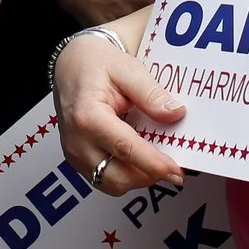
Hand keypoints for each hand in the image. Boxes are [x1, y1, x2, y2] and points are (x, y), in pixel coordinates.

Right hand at [54, 27, 185, 193]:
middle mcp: (77, 141)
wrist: (71, 65)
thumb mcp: (127, 70)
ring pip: (112, 184)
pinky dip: (126, 175)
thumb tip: (175, 114)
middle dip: (149, 176)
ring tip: (158, 161)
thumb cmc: (96, 64)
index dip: (154, 164)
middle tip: (175, 168)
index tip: (176, 171)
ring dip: (139, 178)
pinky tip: (140, 159)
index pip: (125, 149)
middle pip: (118, 177)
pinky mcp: (76, 160)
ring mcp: (74, 153)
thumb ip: (151, 94)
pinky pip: (104, 179)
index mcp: (88, 116)